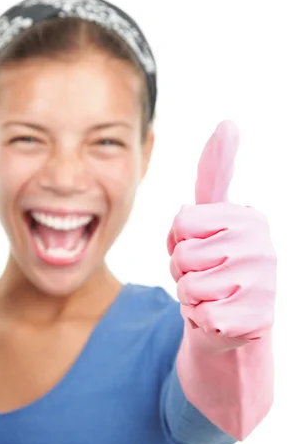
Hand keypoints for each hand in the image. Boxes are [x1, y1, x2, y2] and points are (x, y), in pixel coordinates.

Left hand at [166, 120, 276, 343]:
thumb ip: (214, 173)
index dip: (179, 239)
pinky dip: (201, 319)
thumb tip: (228, 123)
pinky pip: (202, 315)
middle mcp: (262, 245)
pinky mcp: (258, 319)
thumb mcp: (205, 218)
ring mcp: (264, 283)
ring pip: (189, 286)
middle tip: (203, 275)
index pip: (182, 220)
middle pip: (183, 254)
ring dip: (190, 296)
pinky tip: (219, 316)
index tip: (200, 244)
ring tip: (211, 294)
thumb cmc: (210, 264)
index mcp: (247, 217)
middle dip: (180, 270)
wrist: (229, 319)